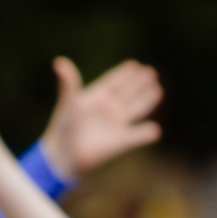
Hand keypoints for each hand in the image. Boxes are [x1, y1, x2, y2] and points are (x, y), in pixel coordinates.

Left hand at [38, 57, 163, 180]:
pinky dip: (146, 134)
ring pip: (136, 110)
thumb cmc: (64, 128)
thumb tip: (59, 61)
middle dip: (139, 84)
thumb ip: (68, 83)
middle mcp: (108, 110)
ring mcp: (115, 125)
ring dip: (147, 101)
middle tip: (151, 73)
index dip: (123, 74)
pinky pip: (137, 136)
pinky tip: (155, 130)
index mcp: (96, 98)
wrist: (64, 156)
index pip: (113, 82)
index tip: (134, 65)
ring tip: (158, 90)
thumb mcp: (69, 102)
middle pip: (127, 94)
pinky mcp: (120, 142)